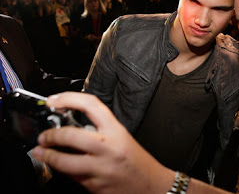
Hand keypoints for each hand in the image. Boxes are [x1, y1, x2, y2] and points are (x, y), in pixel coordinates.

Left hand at [32, 92, 173, 193]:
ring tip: (41, 152)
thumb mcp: (122, 138)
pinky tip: (63, 168)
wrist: (151, 186)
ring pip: (64, 161)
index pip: (91, 105)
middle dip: (50, 135)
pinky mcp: (95, 186)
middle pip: (70, 135)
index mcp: (116, 131)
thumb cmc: (138, 162)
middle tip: (44, 136)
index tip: (55, 100)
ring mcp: (100, 168)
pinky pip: (73, 178)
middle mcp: (108, 148)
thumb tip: (72, 126)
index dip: (69, 98)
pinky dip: (65, 172)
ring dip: (48, 156)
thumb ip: (100, 131)